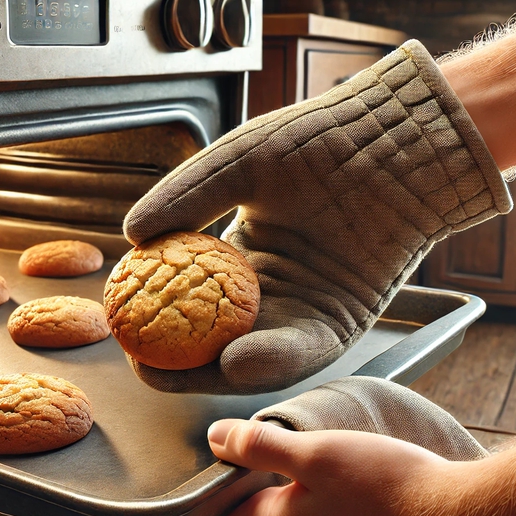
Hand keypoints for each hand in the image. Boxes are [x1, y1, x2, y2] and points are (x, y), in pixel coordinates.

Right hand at [124, 40, 509, 393]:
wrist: (392, 141)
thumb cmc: (319, 139)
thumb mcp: (237, 163)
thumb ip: (187, 198)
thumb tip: (130, 234)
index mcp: (241, 253)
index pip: (190, 295)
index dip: (156, 312)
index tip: (122, 322)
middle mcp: (270, 287)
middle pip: (216, 336)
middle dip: (178, 361)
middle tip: (143, 368)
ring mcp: (304, 307)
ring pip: (256, 351)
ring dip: (217, 371)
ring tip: (176, 375)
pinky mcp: (341, 321)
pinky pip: (302, 347)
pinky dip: (272, 358)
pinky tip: (237, 361)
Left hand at [205, 419, 460, 515]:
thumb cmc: (390, 490)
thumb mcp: (316, 453)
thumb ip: (260, 446)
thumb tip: (218, 439)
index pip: (214, 513)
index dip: (214, 477)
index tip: (229, 445)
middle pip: (250, 514)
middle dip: (256, 477)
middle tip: (283, 441)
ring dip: (293, 487)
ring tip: (321, 457)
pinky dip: (322, 501)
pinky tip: (348, 481)